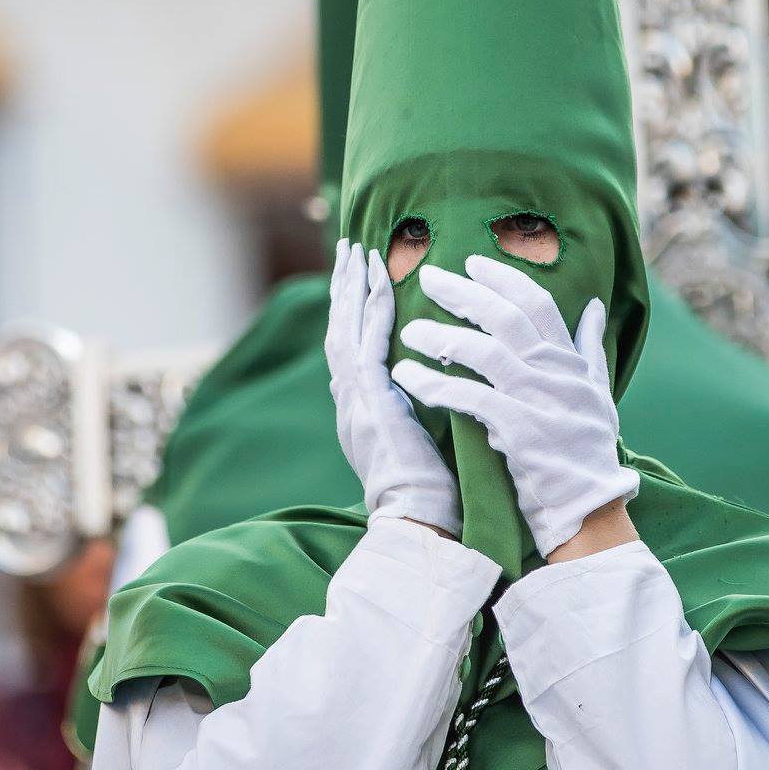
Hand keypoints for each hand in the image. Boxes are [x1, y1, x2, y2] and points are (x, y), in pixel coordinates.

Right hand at [325, 240, 461, 534]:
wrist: (418, 522)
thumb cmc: (429, 492)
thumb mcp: (414, 441)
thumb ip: (407, 410)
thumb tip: (416, 384)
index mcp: (359, 410)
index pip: (351, 347)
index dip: (353, 309)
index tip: (360, 277)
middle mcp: (349, 400)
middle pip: (338, 330)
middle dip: (343, 287)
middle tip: (348, 247)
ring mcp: (354, 400)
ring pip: (344, 329)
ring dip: (350, 287)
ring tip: (355, 250)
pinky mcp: (369, 402)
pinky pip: (367, 343)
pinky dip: (373, 309)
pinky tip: (380, 280)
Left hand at [390, 255, 639, 560]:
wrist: (588, 507)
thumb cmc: (587, 451)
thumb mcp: (597, 392)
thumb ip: (588, 348)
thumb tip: (595, 306)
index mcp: (571, 361)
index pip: (537, 303)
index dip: (503, 278)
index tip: (471, 262)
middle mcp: (556, 373)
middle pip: (505, 317)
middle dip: (463, 293)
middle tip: (428, 276)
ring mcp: (537, 400)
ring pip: (484, 352)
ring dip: (441, 338)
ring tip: (409, 332)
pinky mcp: (517, 430)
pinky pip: (468, 397)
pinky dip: (435, 384)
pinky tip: (407, 376)